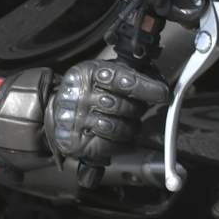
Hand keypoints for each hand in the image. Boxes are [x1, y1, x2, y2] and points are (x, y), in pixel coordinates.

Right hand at [43, 60, 169, 170]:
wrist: (55, 109)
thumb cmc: (87, 90)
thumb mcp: (103, 72)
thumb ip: (129, 75)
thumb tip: (160, 85)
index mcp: (89, 74)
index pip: (124, 81)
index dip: (146, 88)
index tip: (163, 94)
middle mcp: (81, 97)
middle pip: (124, 106)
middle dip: (137, 109)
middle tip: (135, 108)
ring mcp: (78, 121)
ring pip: (120, 128)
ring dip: (130, 128)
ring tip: (124, 121)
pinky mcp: (78, 144)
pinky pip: (112, 147)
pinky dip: (121, 143)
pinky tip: (116, 136)